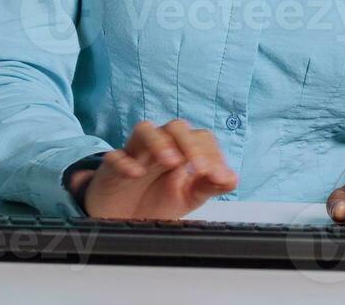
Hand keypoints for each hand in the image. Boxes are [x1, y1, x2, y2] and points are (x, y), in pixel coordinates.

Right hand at [72, 119, 237, 219]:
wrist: (123, 216)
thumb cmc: (156, 199)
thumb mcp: (188, 196)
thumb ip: (210, 186)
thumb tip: (233, 178)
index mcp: (181, 150)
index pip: (200, 138)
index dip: (212, 154)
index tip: (219, 177)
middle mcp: (159, 146)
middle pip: (176, 128)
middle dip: (190, 144)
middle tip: (199, 168)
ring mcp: (135, 154)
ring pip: (145, 130)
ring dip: (159, 142)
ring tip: (171, 161)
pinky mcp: (112, 167)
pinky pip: (115, 156)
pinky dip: (125, 161)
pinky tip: (136, 174)